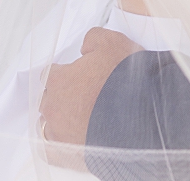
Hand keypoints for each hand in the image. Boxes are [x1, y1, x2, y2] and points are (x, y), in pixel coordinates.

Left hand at [40, 27, 142, 165]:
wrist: (141, 111)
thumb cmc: (124, 77)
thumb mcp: (113, 42)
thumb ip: (94, 38)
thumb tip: (85, 46)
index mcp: (59, 80)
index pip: (50, 74)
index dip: (65, 72)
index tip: (79, 74)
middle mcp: (53, 106)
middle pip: (48, 99)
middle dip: (62, 95)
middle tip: (85, 93)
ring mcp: (59, 131)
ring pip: (50, 124)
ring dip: (62, 119)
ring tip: (85, 116)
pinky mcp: (67, 152)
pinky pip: (54, 149)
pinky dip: (62, 142)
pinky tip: (76, 136)